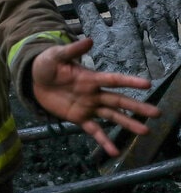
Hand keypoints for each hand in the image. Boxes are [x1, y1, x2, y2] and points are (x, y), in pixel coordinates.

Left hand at [32, 37, 160, 156]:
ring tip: (145, 131)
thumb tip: (88, 39)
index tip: (148, 84)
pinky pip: (94, 130)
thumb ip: (72, 50)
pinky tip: (115, 152)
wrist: (34, 80)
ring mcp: (88, 107)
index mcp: (91, 78)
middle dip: (137, 107)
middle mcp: (94, 94)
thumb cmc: (48, 65)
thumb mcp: (56, 55)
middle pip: (119, 101)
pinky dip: (104, 141)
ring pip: (112, 116)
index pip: (113, 80)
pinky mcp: (79, 118)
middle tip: (157, 113)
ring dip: (128, 124)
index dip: (129, 81)